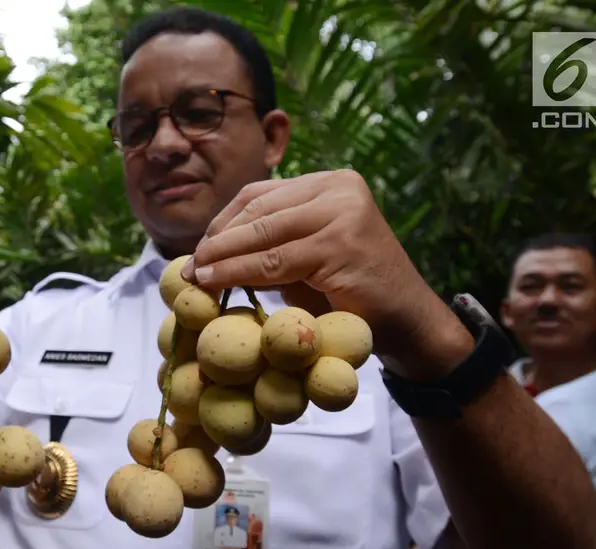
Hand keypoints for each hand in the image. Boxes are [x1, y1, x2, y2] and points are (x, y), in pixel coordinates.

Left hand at [183, 170, 471, 379]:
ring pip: (262, 233)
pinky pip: (275, 260)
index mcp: (331, 182)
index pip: (259, 194)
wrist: (406, 321)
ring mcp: (343, 212)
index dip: (222, 222)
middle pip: (258, 209)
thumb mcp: (304, 255)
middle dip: (217, 240)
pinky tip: (216, 284)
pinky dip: (239, 272)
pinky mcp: (341, 243)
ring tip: (196, 277)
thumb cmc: (350, 292)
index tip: (197, 250)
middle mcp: (339, 187)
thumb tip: (206, 249)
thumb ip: (268, 243)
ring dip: (222, 257)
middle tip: (189, 266)